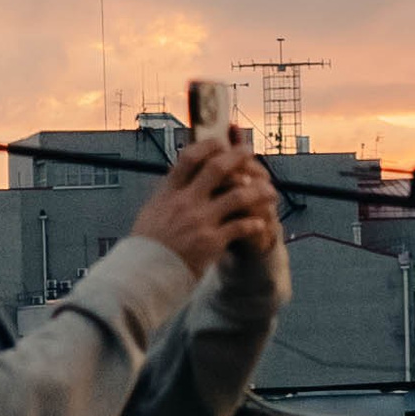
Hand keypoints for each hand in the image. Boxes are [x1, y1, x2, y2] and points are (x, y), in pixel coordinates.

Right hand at [129, 133, 281, 276]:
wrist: (144, 274)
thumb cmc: (147, 245)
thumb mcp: (151, 211)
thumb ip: (166, 193)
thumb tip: (176, 175)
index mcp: (169, 192)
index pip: (189, 158)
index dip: (208, 145)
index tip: (221, 141)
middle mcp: (185, 202)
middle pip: (217, 169)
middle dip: (238, 157)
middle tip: (250, 152)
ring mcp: (200, 221)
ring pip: (238, 196)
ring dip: (258, 191)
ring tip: (270, 191)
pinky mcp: (212, 241)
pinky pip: (241, 227)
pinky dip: (253, 224)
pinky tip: (261, 223)